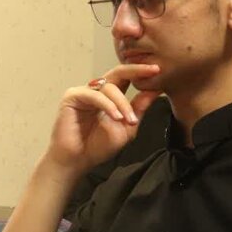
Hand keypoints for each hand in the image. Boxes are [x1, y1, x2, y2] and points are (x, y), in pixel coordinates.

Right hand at [45, 64, 161, 174]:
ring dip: (123, 103)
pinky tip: (116, 117)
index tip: (159, 70)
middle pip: (118, 72)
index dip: (142, 72)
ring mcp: (84, 92)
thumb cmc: (98, 147)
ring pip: (109, 87)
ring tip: (129, 121)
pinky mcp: (72, 96)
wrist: (78, 161)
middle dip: (137, 71)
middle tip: (153, 71)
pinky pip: (95, 96)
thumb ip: (139, 109)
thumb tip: (156, 90)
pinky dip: (108, 106)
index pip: (126, 78)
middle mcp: (96, 90)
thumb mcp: (126, 128)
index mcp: (109, 96)